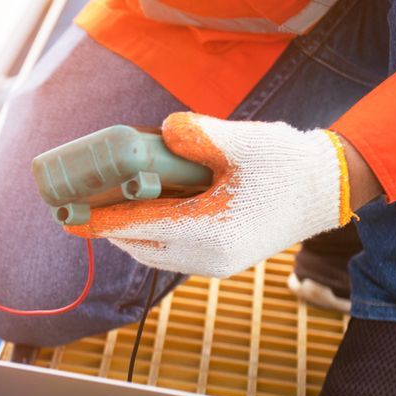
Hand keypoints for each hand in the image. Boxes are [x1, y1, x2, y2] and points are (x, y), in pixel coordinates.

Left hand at [67, 113, 368, 276]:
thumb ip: (198, 134)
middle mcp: (208, 257)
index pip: (140, 227)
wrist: (327, 188)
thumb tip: (164, 131)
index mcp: (210, 230)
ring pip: (154, 252)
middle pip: (140, 245)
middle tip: (80, 205)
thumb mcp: (242, 140)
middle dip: (110, 225)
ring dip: (130, 230)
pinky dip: (152, 233)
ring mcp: (216, 264)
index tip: (68, 215)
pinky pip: (172, 252)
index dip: (101, 220)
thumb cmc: (286, 163)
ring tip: (108, 205)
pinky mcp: (222, 259)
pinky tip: (145, 209)